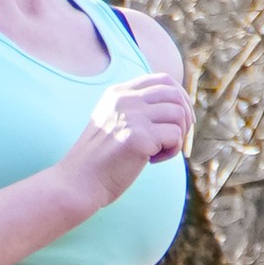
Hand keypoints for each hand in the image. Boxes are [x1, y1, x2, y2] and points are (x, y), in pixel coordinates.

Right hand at [72, 71, 192, 204]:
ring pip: (179, 115)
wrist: (78, 184)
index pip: (163, 80)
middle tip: (177, 139)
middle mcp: (124, 99)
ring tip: (159, 152)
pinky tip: (152, 161)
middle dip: (185, 117)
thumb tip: (178, 107)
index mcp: (117, 93)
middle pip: (175, 94)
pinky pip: (175, 136)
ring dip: (178, 136)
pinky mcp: (139, 137)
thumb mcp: (114, 123)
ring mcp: (131, 116)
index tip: (182, 119)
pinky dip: (172, 151)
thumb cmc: (99, 160)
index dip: (180, 97)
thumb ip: (137, 110)